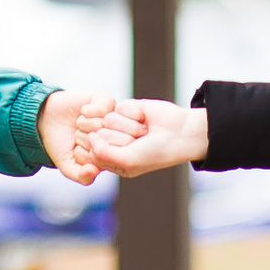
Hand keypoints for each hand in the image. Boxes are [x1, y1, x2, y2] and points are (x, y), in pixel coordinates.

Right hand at [39, 89, 114, 184]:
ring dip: (84, 124)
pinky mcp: (106, 101)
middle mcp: (115, 137)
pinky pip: (103, 109)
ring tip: (79, 124)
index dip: (87, 155)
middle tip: (77, 136)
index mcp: (110, 155)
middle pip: (105, 142)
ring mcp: (112, 118)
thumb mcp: (68, 166)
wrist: (47, 119)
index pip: (105, 159)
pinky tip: (83, 112)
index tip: (76, 150)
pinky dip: (87, 111)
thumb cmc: (60, 145)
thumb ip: (82, 176)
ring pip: (103, 124)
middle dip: (85, 140)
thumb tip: (95, 171)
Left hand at [82, 98, 207, 177]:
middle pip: (100, 135)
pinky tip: (145, 119)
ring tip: (144, 132)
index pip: (93, 153)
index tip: (126, 153)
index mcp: (113, 161)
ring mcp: (120, 125)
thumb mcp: (127, 161)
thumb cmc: (156, 153)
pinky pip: (120, 107)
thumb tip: (89, 135)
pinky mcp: (128, 109)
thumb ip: (102, 153)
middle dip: (122, 138)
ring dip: (130, 126)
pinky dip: (134, 114)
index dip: (107, 151)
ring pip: (108, 120)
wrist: (180, 134)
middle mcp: (115, 142)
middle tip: (138, 143)